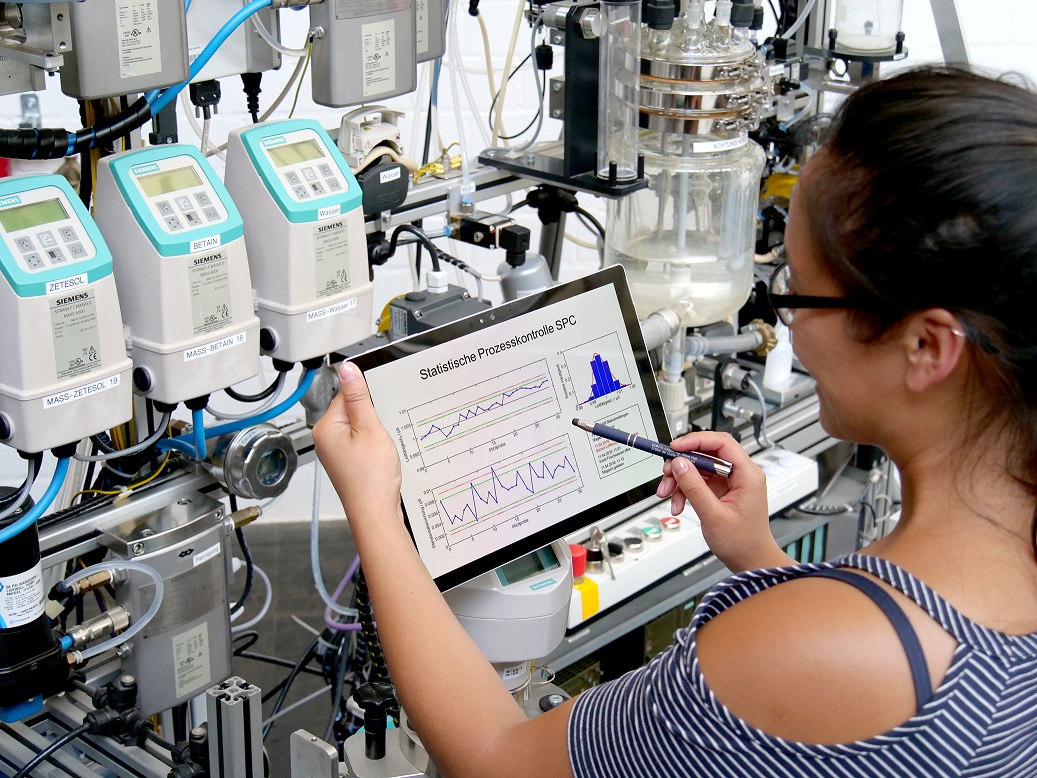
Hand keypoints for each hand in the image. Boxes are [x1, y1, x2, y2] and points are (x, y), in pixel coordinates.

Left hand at [313, 361, 404, 534]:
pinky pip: (363, 441)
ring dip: (376, 430)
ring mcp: (337, 452)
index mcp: (325, 428)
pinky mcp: (349, 462)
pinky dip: (375, 444)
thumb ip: (358, 396)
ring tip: (382, 445)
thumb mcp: (370, 428)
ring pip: (360, 426)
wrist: (376, 513)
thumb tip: (346, 368)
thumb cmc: (370, 478)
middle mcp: (326, 439)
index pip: (345, 394)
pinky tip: (382, 454)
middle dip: (372, 415)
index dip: (367, 398)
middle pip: (352, 410)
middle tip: (382, 430)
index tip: (380, 405)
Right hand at [655, 432, 790, 572]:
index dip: (696, 441)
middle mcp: (740, 474)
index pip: (722, 444)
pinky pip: (697, 481)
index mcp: (747, 475)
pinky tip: (678, 503)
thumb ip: (695, 487)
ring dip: (679, 479)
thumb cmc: (743, 542)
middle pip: (706, 453)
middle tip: (666, 474)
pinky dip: (684, 490)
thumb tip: (680, 464)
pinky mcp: (720, 490)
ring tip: (668, 494)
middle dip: (683, 463)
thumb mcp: (714, 515)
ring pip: (698, 467)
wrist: (750, 560)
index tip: (675, 447)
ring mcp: (729, 482)